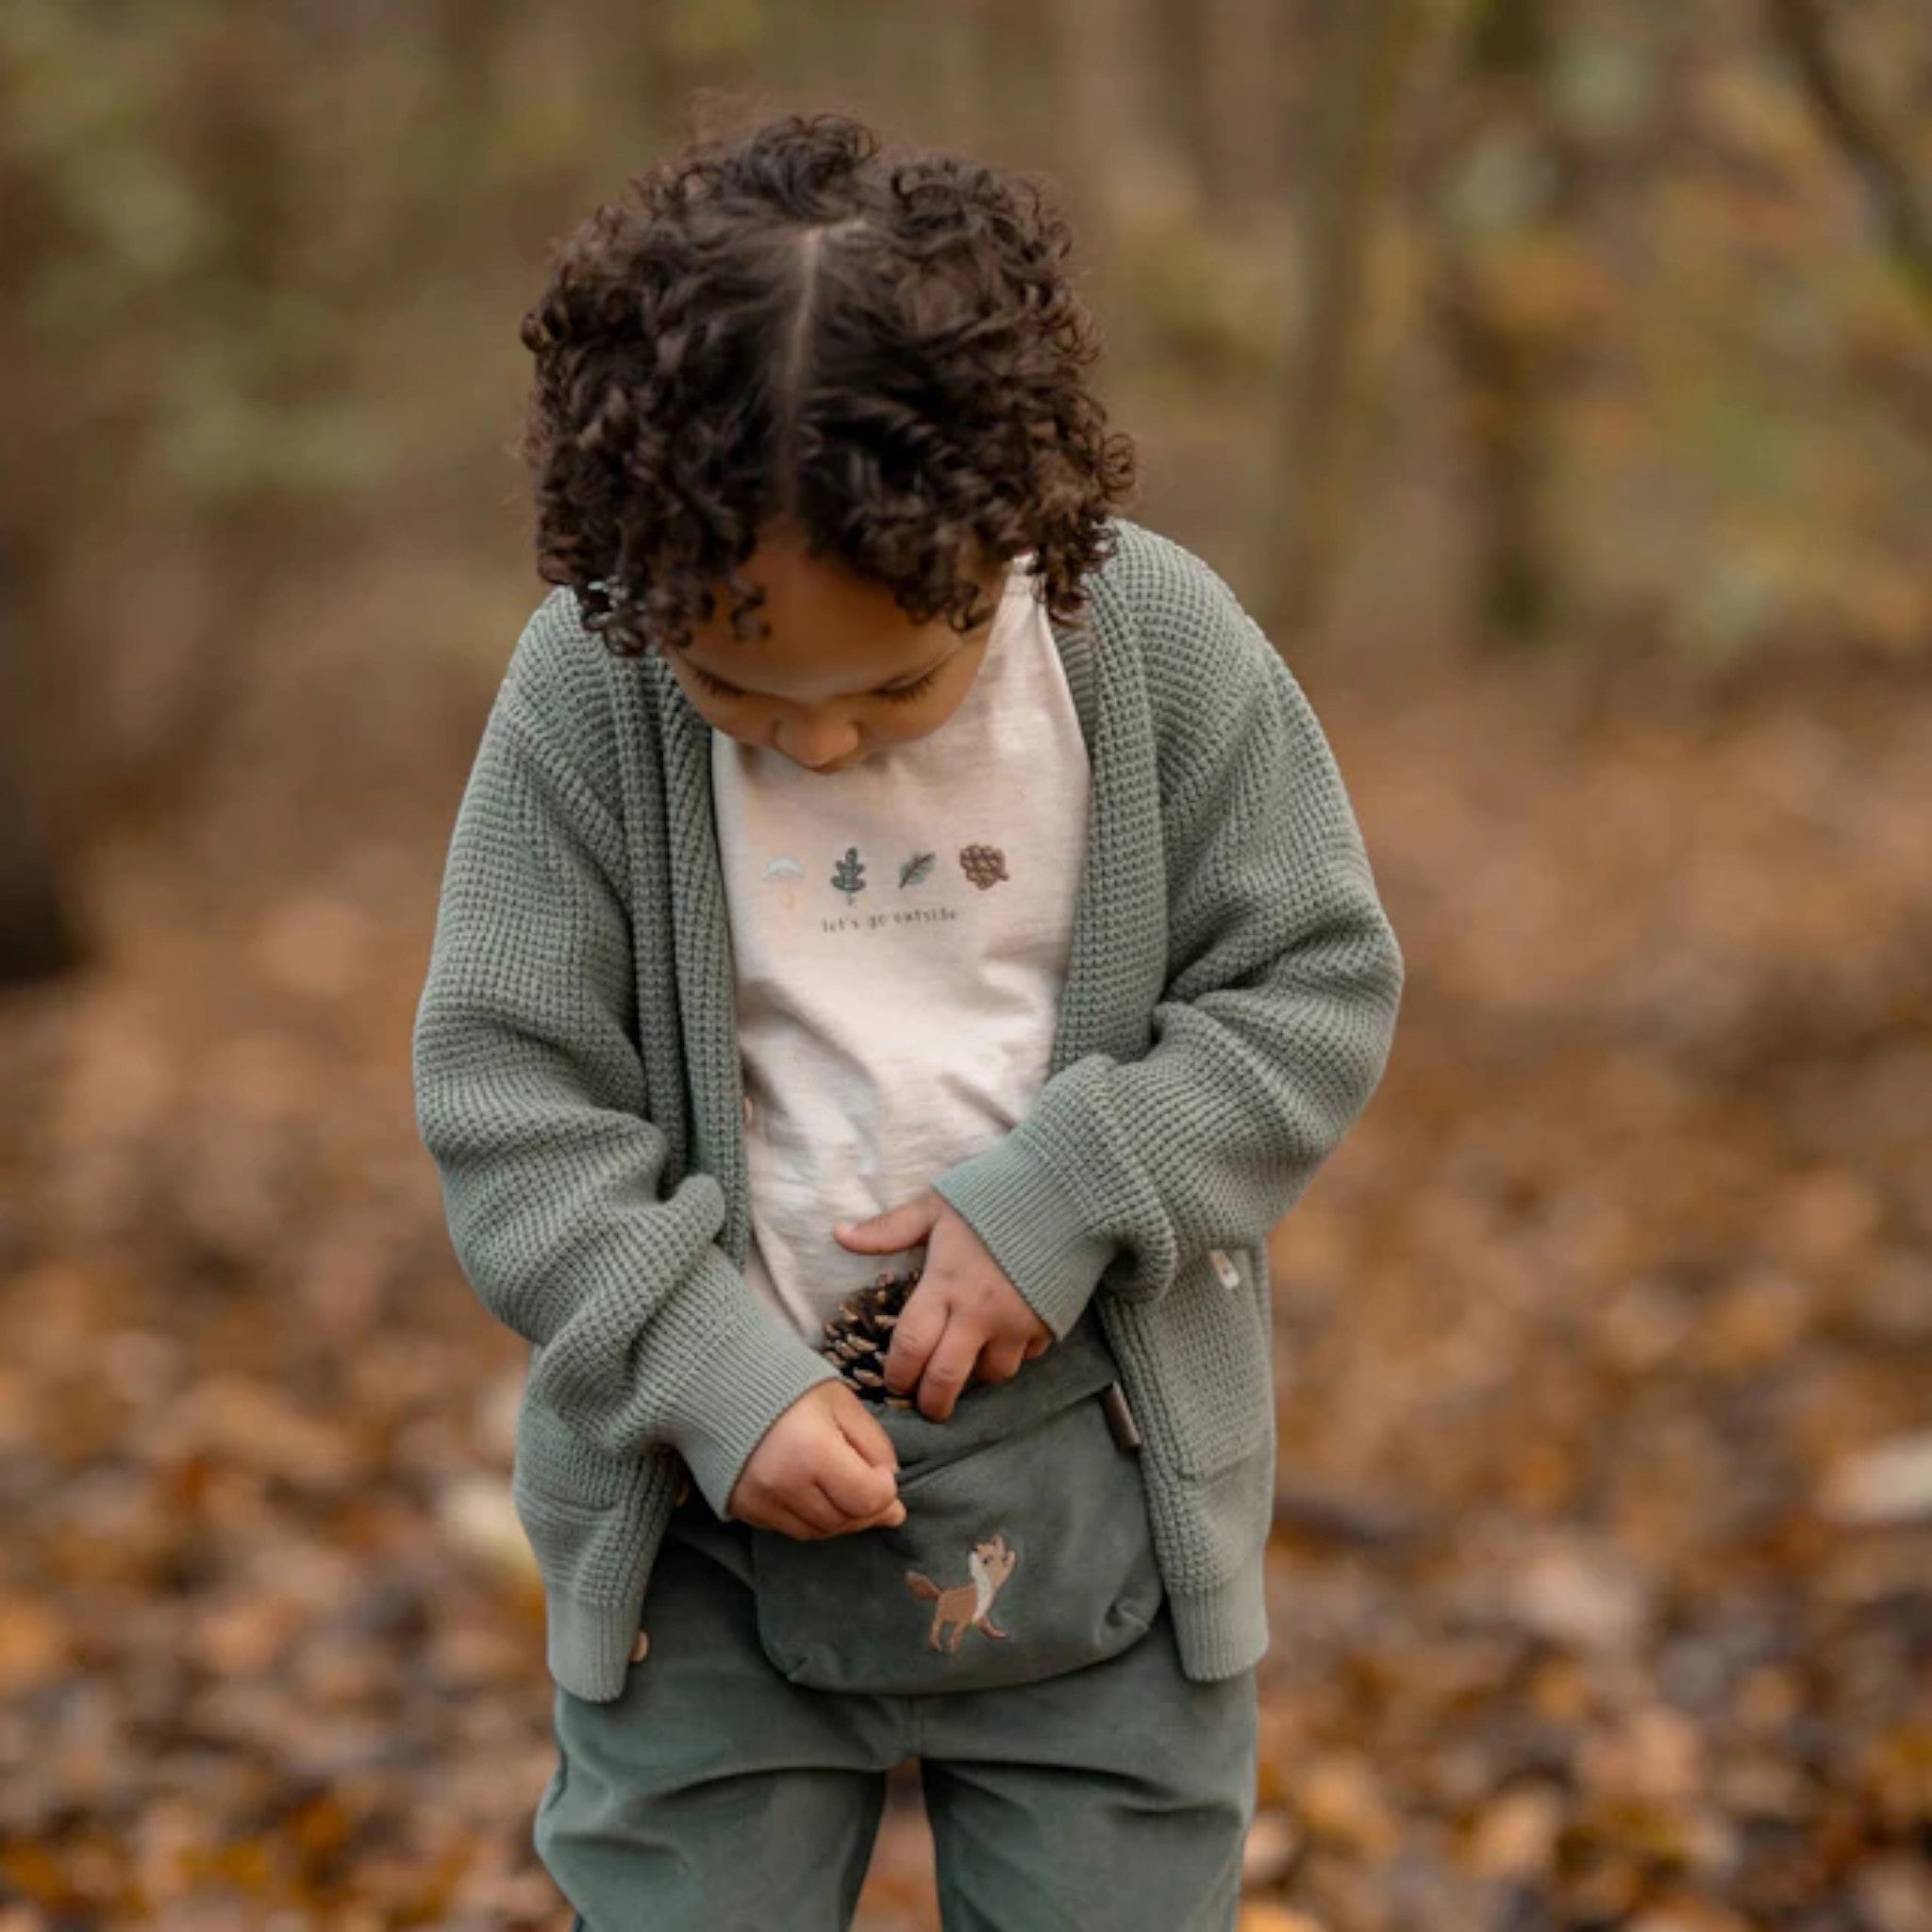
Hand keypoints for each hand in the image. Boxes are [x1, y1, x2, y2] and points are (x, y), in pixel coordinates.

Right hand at [725, 1382, 907, 1539]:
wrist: (722, 1385)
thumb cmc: (789, 1387)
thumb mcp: (841, 1403)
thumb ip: (873, 1443)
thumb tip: (891, 1482)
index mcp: (813, 1452)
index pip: (867, 1499)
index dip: (885, 1491)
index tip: (883, 1474)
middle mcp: (784, 1485)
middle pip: (843, 1521)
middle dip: (866, 1510)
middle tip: (875, 1493)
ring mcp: (760, 1502)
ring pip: (818, 1532)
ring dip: (840, 1518)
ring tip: (847, 1494)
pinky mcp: (744, 1510)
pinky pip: (789, 1529)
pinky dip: (810, 1519)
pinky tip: (817, 1497)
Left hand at [833, 1190, 1052, 1421]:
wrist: (1068, 1190)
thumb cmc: (995, 1194)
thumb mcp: (936, 1206)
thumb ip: (889, 1229)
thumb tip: (839, 1234)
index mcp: (944, 1285)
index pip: (911, 1348)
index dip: (897, 1374)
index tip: (893, 1384)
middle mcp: (979, 1315)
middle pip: (947, 1379)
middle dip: (932, 1402)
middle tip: (926, 1406)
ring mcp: (1017, 1324)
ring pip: (992, 1375)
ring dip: (976, 1375)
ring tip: (967, 1363)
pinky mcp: (1050, 1325)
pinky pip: (1027, 1356)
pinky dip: (1013, 1354)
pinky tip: (1005, 1339)